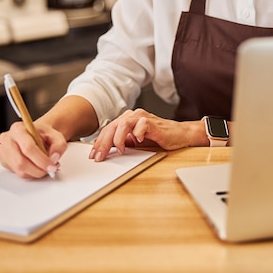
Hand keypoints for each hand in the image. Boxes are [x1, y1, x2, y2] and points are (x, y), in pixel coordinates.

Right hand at [0, 121, 67, 178]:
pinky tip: (36, 166)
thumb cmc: (43, 134)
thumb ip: (59, 145)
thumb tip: (54, 158)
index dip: (41, 160)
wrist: (36, 135)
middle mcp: (7, 139)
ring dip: (35, 173)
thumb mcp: (56, 135)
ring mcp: (4, 151)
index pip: (28, 147)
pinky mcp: (4, 161)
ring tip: (44, 166)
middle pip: (21, 162)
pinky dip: (30, 173)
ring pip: (19, 170)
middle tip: (50, 169)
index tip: (52, 165)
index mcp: (18, 129)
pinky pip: (18, 173)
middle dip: (38, 169)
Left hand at [91, 108, 205, 160]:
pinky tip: (137, 141)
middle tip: (99, 156)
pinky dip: (137, 133)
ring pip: (123, 123)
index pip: (108, 130)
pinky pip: (141, 124)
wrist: (179, 134)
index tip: (93, 155)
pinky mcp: (153, 122)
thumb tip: (104, 147)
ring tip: (119, 150)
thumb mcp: (136, 142)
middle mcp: (133, 116)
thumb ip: (122, 142)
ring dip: (118, 138)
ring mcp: (143, 118)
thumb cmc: (159, 137)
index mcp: (127, 120)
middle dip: (103, 143)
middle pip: (112, 126)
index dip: (99, 142)